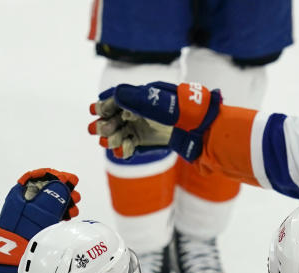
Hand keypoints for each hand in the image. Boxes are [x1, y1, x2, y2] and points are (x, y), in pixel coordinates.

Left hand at [0, 168, 80, 272]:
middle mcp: (24, 203)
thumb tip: (62, 182)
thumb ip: (54, 194)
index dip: (55, 176)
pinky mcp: (36, 226)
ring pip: (50, 203)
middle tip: (76, 196)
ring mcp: (30, 215)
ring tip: (75, 209)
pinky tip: (69, 217)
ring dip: (65, 203)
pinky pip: (50, 214)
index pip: (38, 177)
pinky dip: (61, 213)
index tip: (70, 180)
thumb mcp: (43, 210)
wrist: (15, 258)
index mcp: (21, 194)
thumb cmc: (27, 232)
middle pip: (47, 190)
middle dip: (64, 190)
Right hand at [89, 81, 220, 160]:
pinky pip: (131, 144)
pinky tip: (121, 152)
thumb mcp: (160, 103)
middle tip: (96, 130)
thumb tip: (115, 94)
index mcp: (142, 96)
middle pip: (116, 116)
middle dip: (106, 123)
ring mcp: (144, 126)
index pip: (118, 99)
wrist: (203, 129)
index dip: (105, 104)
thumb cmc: (183, 112)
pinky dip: (124, 148)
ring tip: (105, 143)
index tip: (95, 110)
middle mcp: (140, 111)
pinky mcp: (148, 140)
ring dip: (112, 136)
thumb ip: (138, 99)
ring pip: (121, 131)